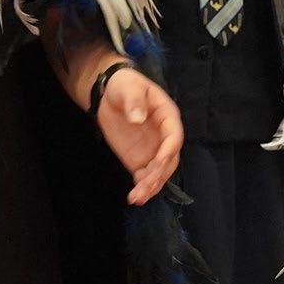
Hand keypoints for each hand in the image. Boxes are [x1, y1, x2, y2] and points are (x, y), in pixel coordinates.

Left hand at [96, 69, 183, 204]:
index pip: (174, 136)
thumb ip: (134, 101)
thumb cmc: (124, 86)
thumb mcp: (129, 87)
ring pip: (159, 172)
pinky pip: (145, 176)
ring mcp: (153, 150)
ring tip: (137, 197)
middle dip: (159, 174)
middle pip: (169, 159)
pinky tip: (134, 197)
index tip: (158, 161)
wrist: (109, 95)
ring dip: (151, 186)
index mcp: (167, 116)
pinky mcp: (140, 159)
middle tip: (144, 184)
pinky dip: (142, 188)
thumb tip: (138, 118)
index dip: (169, 149)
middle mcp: (164, 137)